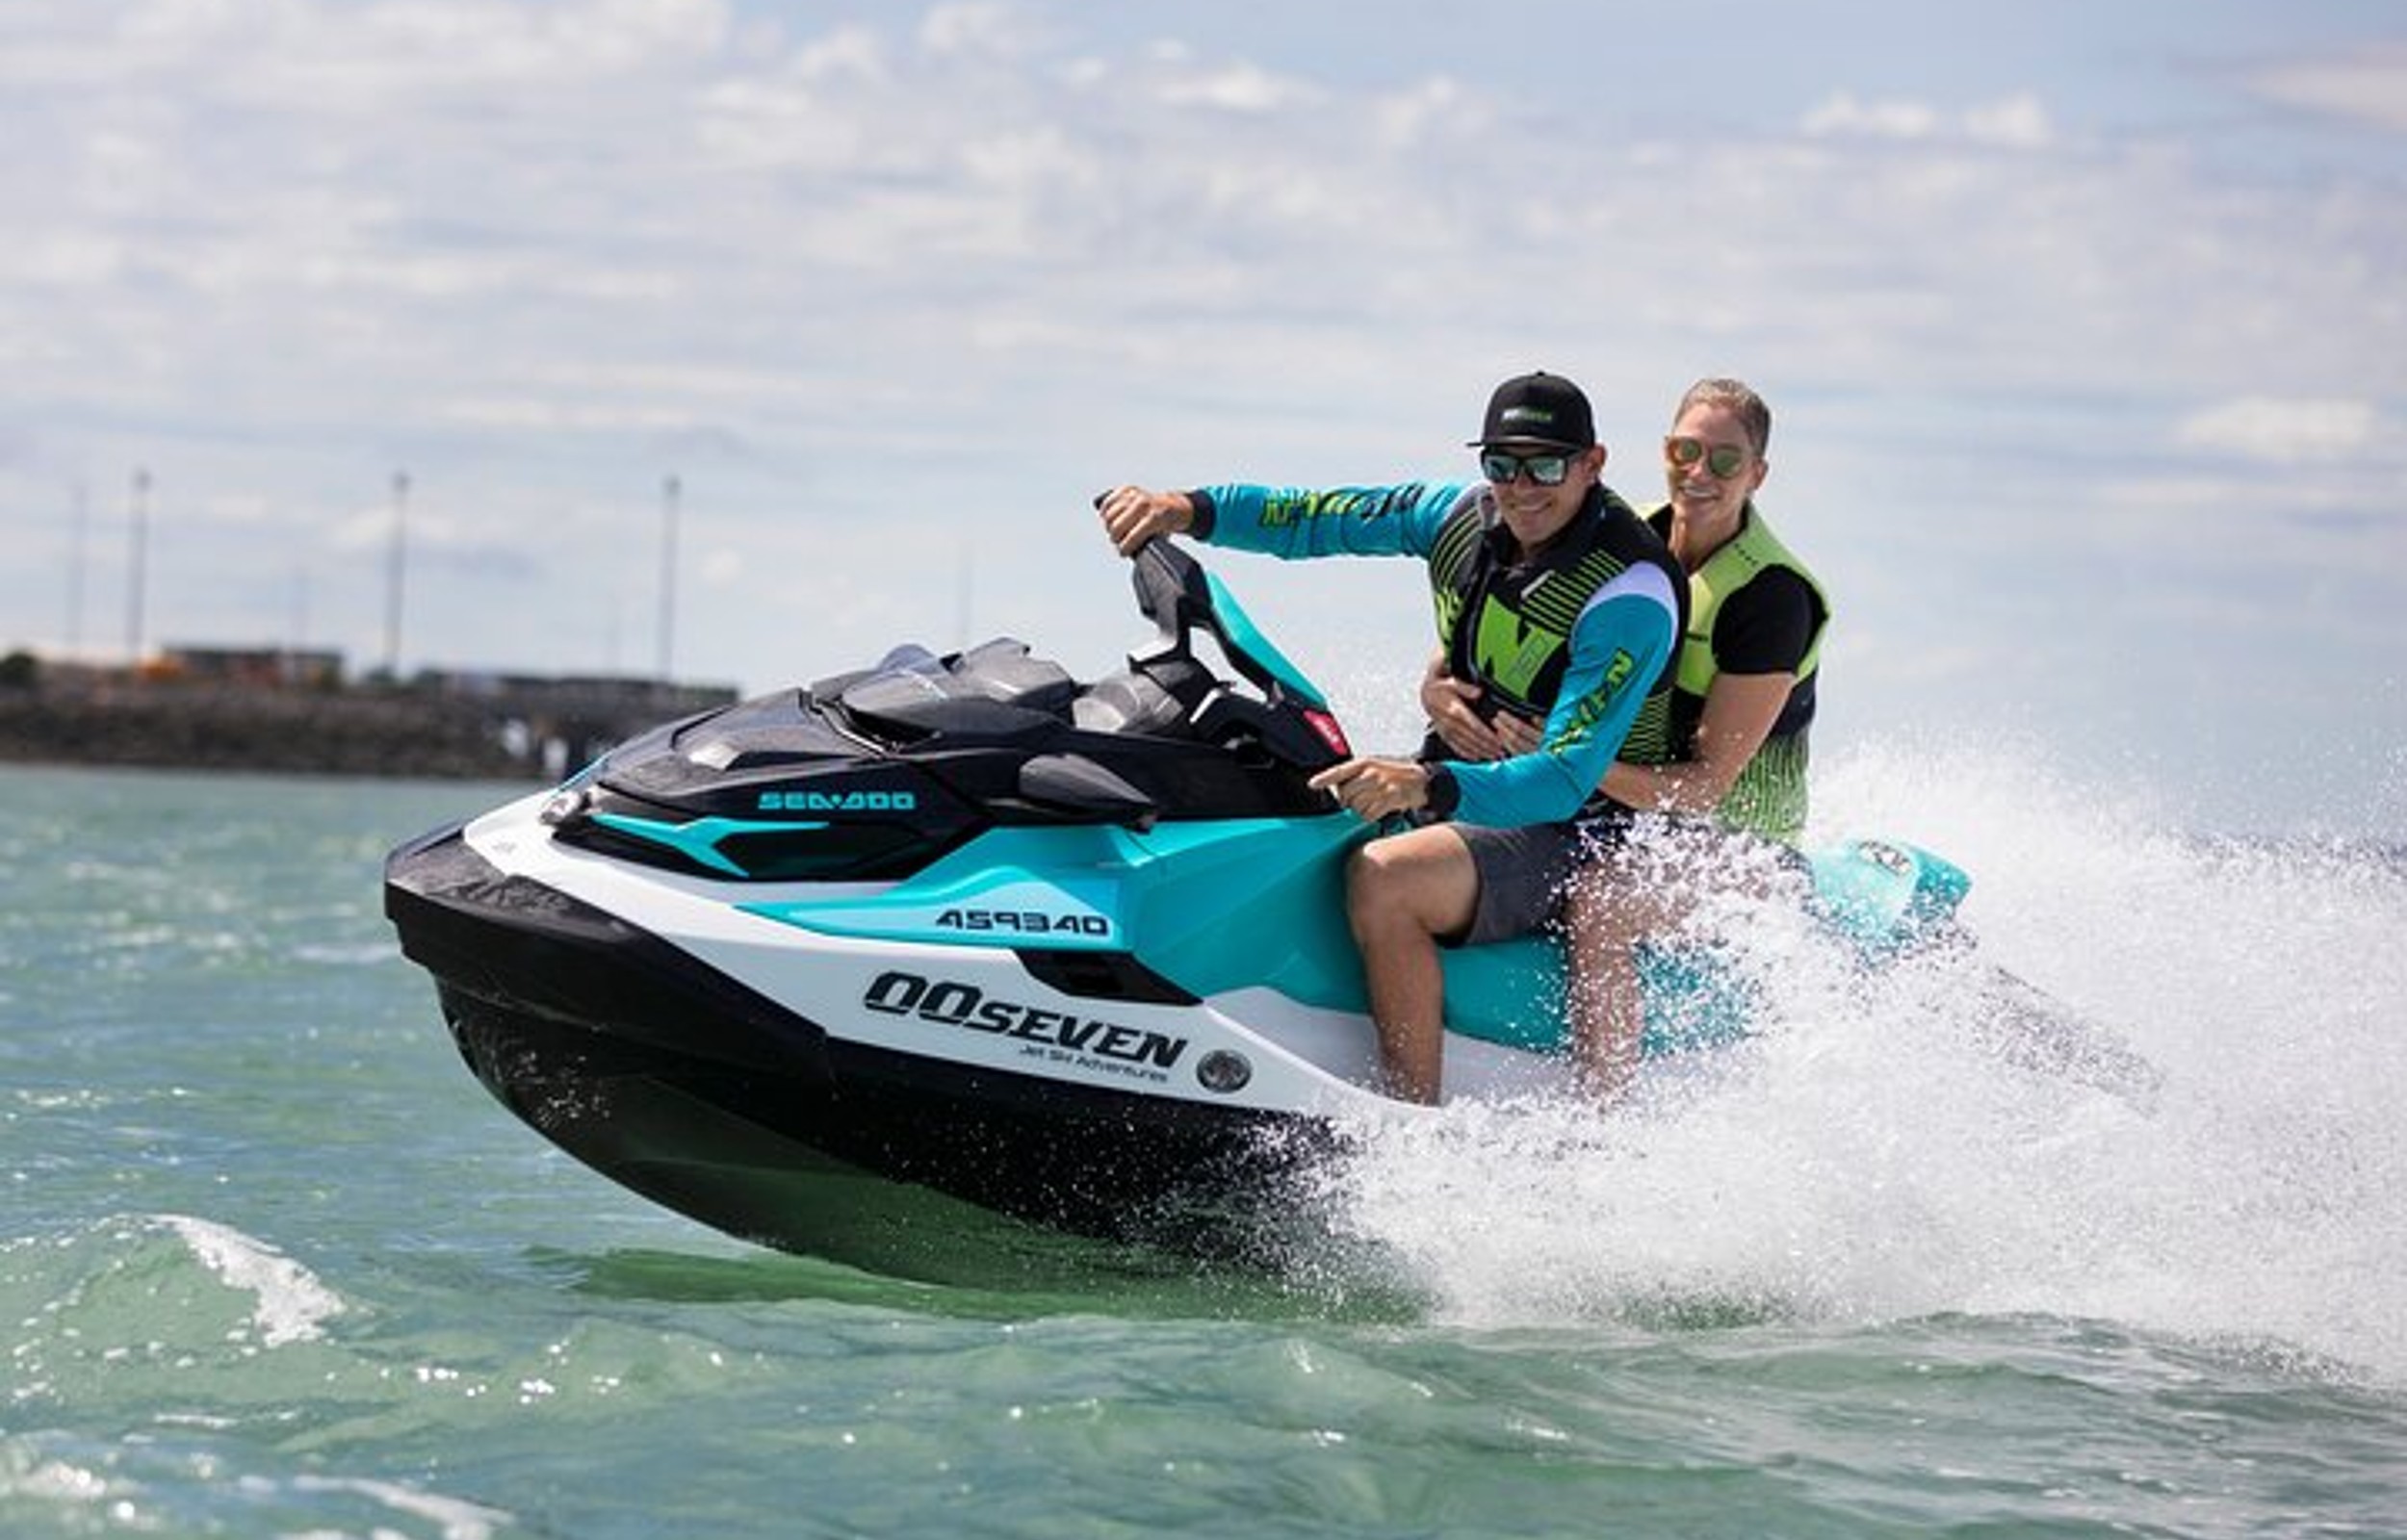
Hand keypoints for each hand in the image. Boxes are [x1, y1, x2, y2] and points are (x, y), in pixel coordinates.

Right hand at [1095, 485, 1193, 556]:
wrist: (1173, 507)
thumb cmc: (1165, 525)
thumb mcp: (1160, 537)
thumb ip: (1145, 543)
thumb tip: (1129, 551)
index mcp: (1155, 517)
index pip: (1132, 536)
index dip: (1124, 548)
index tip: (1122, 553)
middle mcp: (1143, 504)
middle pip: (1117, 526)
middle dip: (1115, 538)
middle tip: (1117, 542)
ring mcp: (1135, 495)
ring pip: (1110, 514)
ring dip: (1109, 526)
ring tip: (1112, 532)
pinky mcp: (1128, 490)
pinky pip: (1109, 501)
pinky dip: (1105, 511)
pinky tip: (1107, 518)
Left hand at [1308, 757, 1431, 820]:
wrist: (1422, 779)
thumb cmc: (1395, 773)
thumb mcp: (1374, 765)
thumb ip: (1355, 774)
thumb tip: (1336, 789)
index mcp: (1364, 762)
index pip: (1339, 771)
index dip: (1324, 778)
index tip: (1312, 785)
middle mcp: (1371, 773)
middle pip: (1346, 794)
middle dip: (1349, 801)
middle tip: (1360, 799)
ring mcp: (1381, 785)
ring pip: (1356, 806)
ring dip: (1361, 809)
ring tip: (1373, 802)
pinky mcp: (1390, 799)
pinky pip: (1369, 814)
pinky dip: (1371, 816)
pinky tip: (1379, 808)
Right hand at [1420, 663, 1540, 761]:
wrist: (1427, 695)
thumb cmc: (1443, 688)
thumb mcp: (1453, 682)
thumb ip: (1466, 688)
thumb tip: (1478, 692)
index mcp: (1455, 710)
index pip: (1474, 726)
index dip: (1488, 735)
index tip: (1499, 741)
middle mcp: (1450, 723)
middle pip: (1473, 738)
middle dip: (1488, 747)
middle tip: (1501, 753)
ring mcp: (1447, 731)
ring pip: (1466, 745)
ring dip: (1480, 752)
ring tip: (1494, 757)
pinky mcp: (1445, 736)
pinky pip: (1456, 747)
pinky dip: (1467, 754)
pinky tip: (1477, 758)